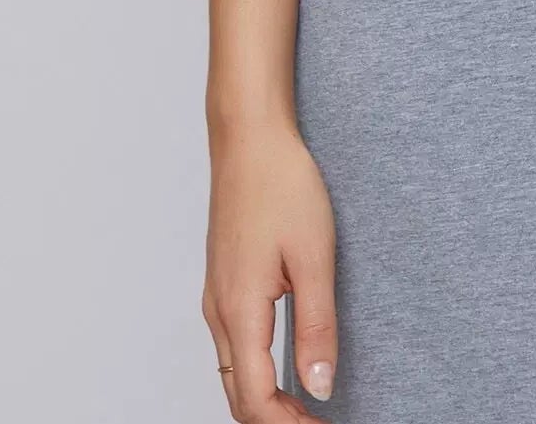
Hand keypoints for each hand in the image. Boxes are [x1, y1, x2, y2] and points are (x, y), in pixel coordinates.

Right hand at [202, 119, 337, 420]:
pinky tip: (283, 368)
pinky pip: (233, 347)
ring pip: (232, 373)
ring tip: (307, 407)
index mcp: (240, 310)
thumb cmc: (282, 186)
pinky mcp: (223, 283)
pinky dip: (255, 373)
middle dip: (275, 421)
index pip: (256, 400)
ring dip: (265, 400)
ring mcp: (216, 298)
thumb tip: (319, 388)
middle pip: (238, 396)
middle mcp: (219, 312)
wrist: (249, 139)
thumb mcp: (314, 256)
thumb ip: (316, 326)